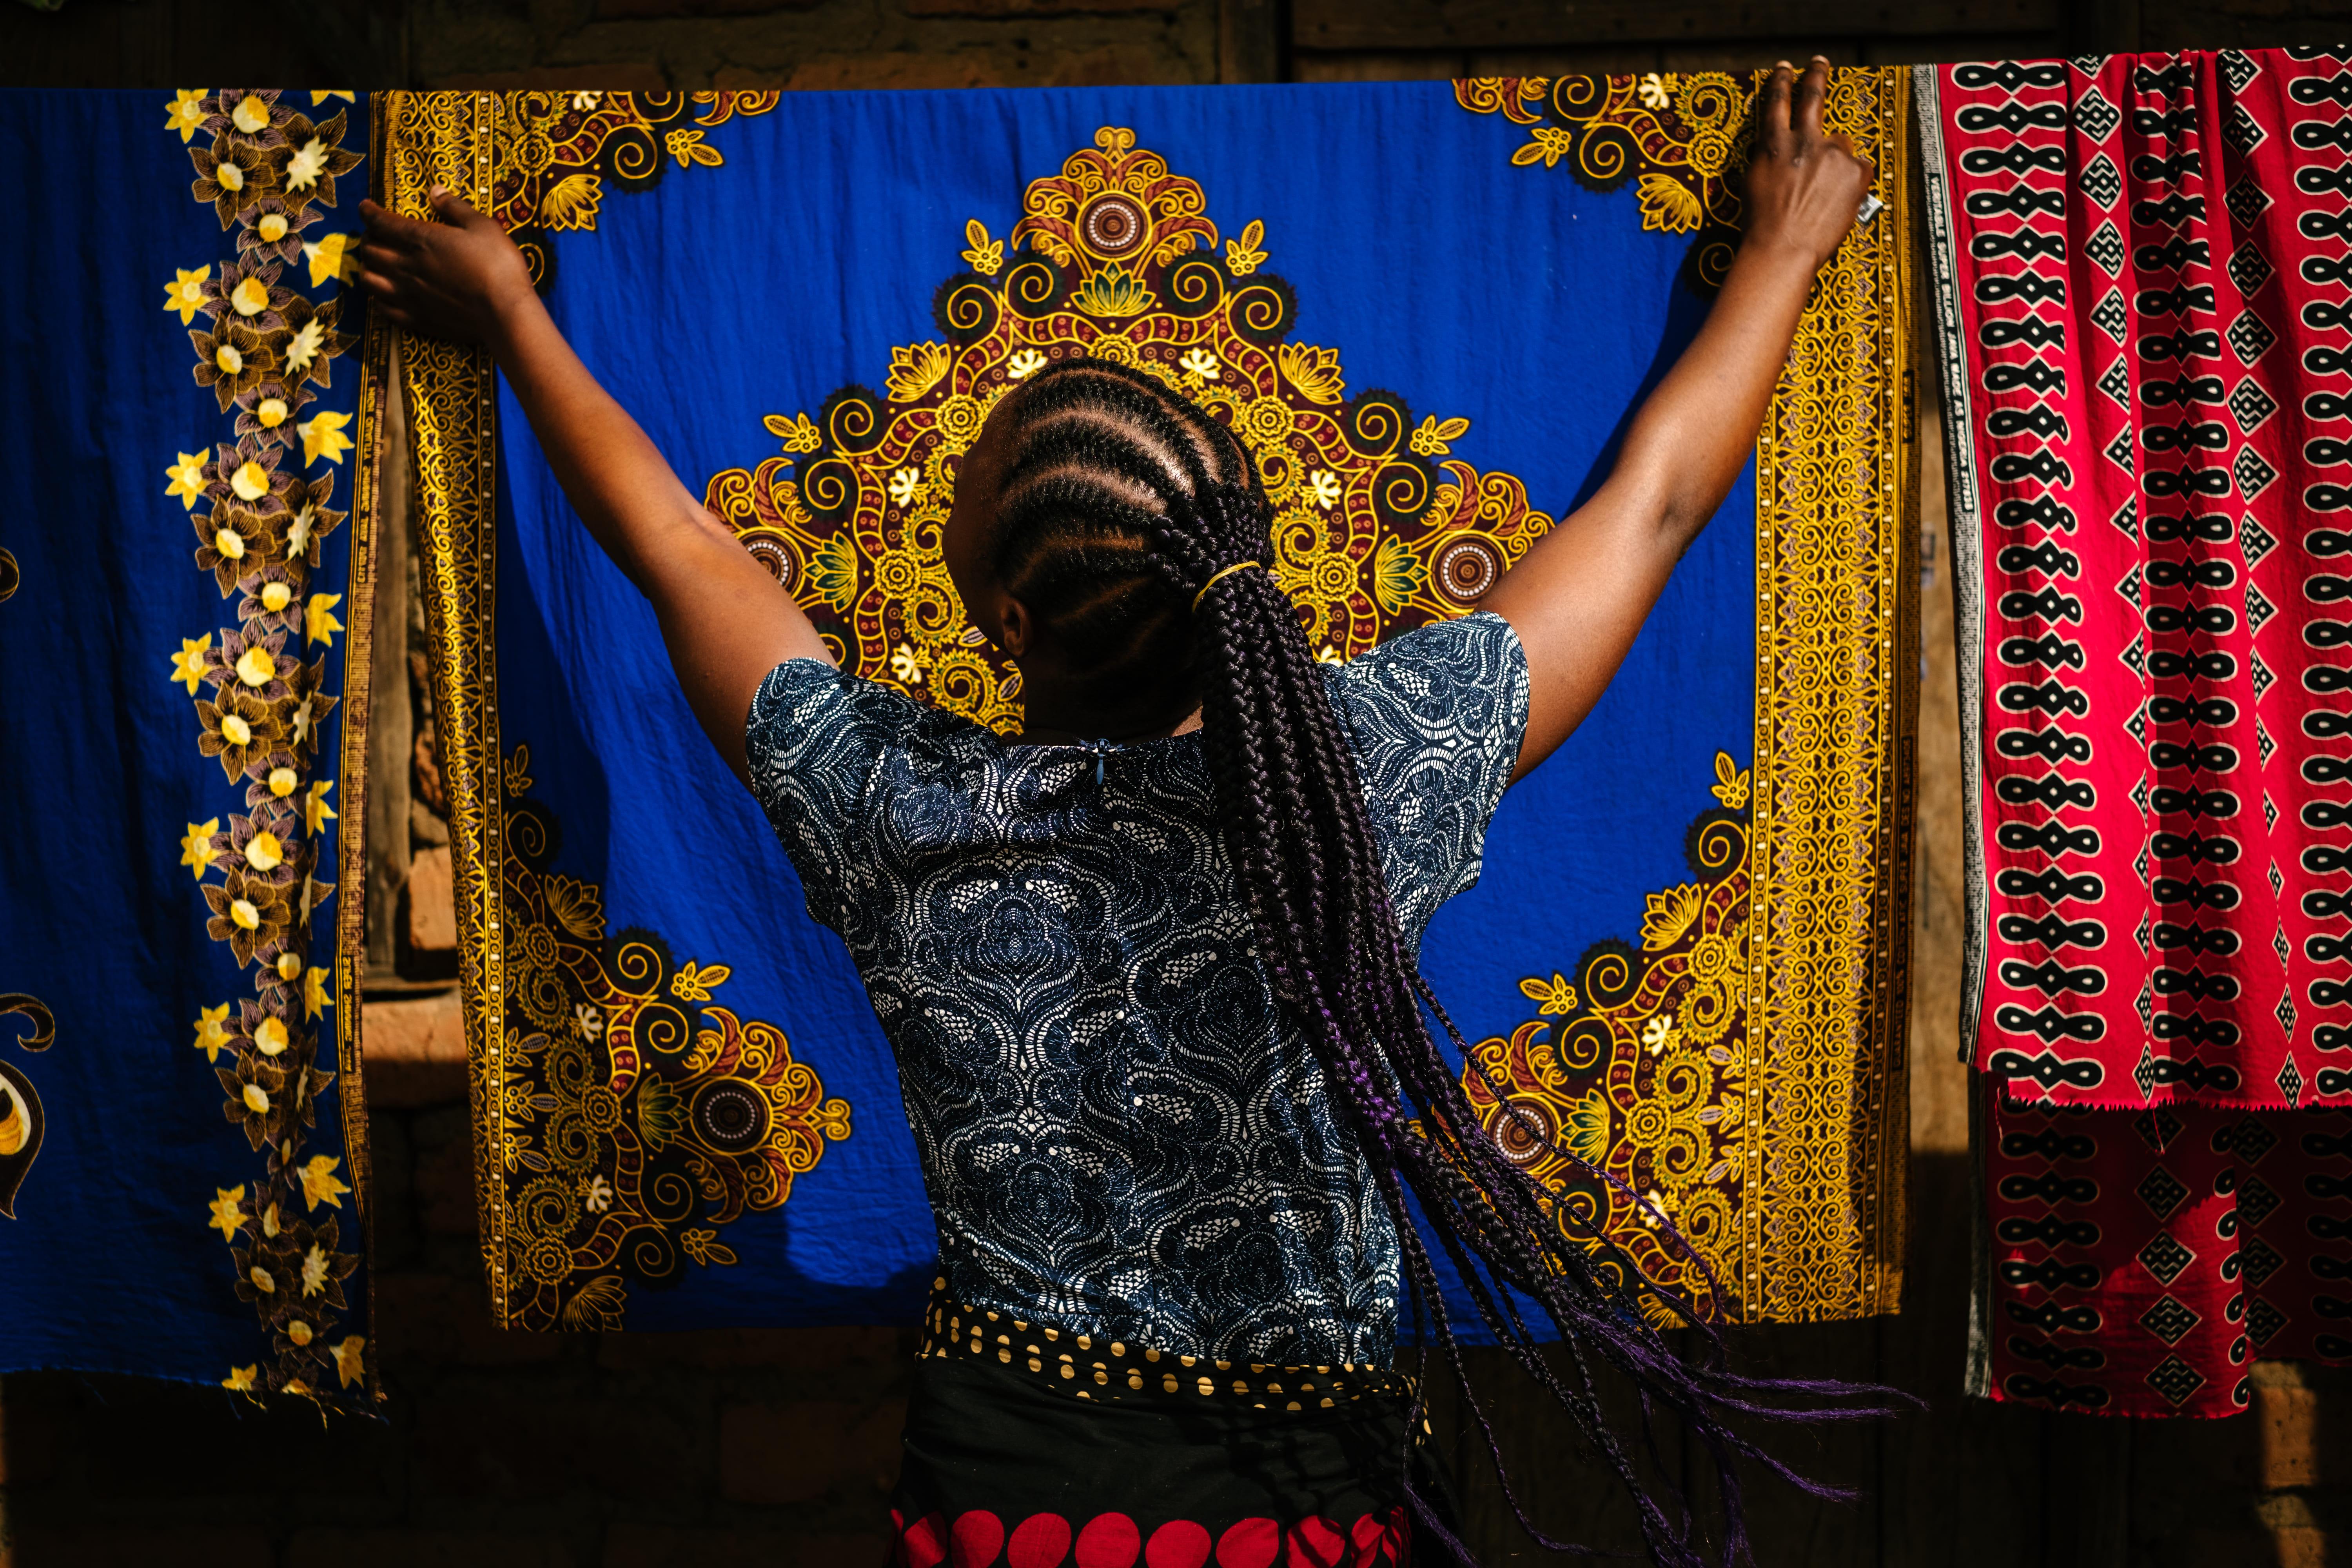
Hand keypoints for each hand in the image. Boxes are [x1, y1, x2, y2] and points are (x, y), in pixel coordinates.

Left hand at [353, 187, 537, 345]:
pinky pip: (382, 308)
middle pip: (369, 249)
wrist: (505, 314)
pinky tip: (385, 293)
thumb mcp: (482, 227)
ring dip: (367, 267)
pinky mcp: (415, 319)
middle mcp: (406, 266)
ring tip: (376, 263)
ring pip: (368, 278)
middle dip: (367, 237)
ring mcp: (407, 295)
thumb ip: (455, 207)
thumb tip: (435, 191)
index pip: (380, 221)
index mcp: (420, 239)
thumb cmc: (498, 266)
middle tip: (376, 234)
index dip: (369, 212)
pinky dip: (377, 297)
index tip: (365, 207)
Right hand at [1741, 57, 1874, 270]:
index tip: (1786, 69)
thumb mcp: (1756, 182)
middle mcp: (1804, 141)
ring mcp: (1833, 154)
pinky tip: (1837, 201)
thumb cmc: (1763, 225)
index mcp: (1774, 145)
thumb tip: (1784, 146)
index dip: (1782, 81)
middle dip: (1815, 76)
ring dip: (1836, 160)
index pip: (1778, 102)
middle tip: (1818, 63)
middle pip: (1812, 98)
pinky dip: (1851, 182)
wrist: (1783, 250)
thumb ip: (1772, 156)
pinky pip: (1859, 169)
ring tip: (1825, 191)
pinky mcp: (1856, 171)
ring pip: (1841, 145)